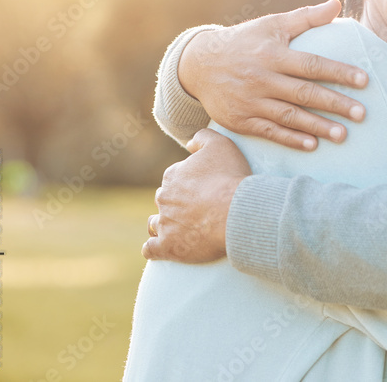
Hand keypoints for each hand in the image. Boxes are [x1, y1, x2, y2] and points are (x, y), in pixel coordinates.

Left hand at [142, 129, 249, 262]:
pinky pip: (151, 249)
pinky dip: (154, 249)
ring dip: (162, 225)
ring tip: (179, 229)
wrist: (235, 211)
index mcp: (173, 176)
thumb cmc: (230, 177)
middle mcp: (164, 198)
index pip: (174, 178)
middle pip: (165, 200)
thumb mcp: (221, 144)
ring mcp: (165, 223)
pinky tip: (162, 248)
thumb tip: (189, 143)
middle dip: (176, 203)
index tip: (203, 189)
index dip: (188, 183)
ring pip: (155, 224)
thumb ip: (202, 137)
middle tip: (197, 209)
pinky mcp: (168, 246)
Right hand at [178, 0, 368, 149]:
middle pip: (304, 93)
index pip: (312, 64)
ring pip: (290, 116)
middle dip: (335, 104)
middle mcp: (262, 79)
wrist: (199, 64)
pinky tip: (312, 145)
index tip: (364, 80)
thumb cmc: (245, 41)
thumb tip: (337, 4)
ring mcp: (250, 101)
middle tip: (362, 114)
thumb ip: (306, 17)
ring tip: (343, 135)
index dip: (339, 72)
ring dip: (317, 126)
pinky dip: (291, 139)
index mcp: (273, 55)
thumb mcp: (272, 25)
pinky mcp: (241, 120)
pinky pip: (270, 132)